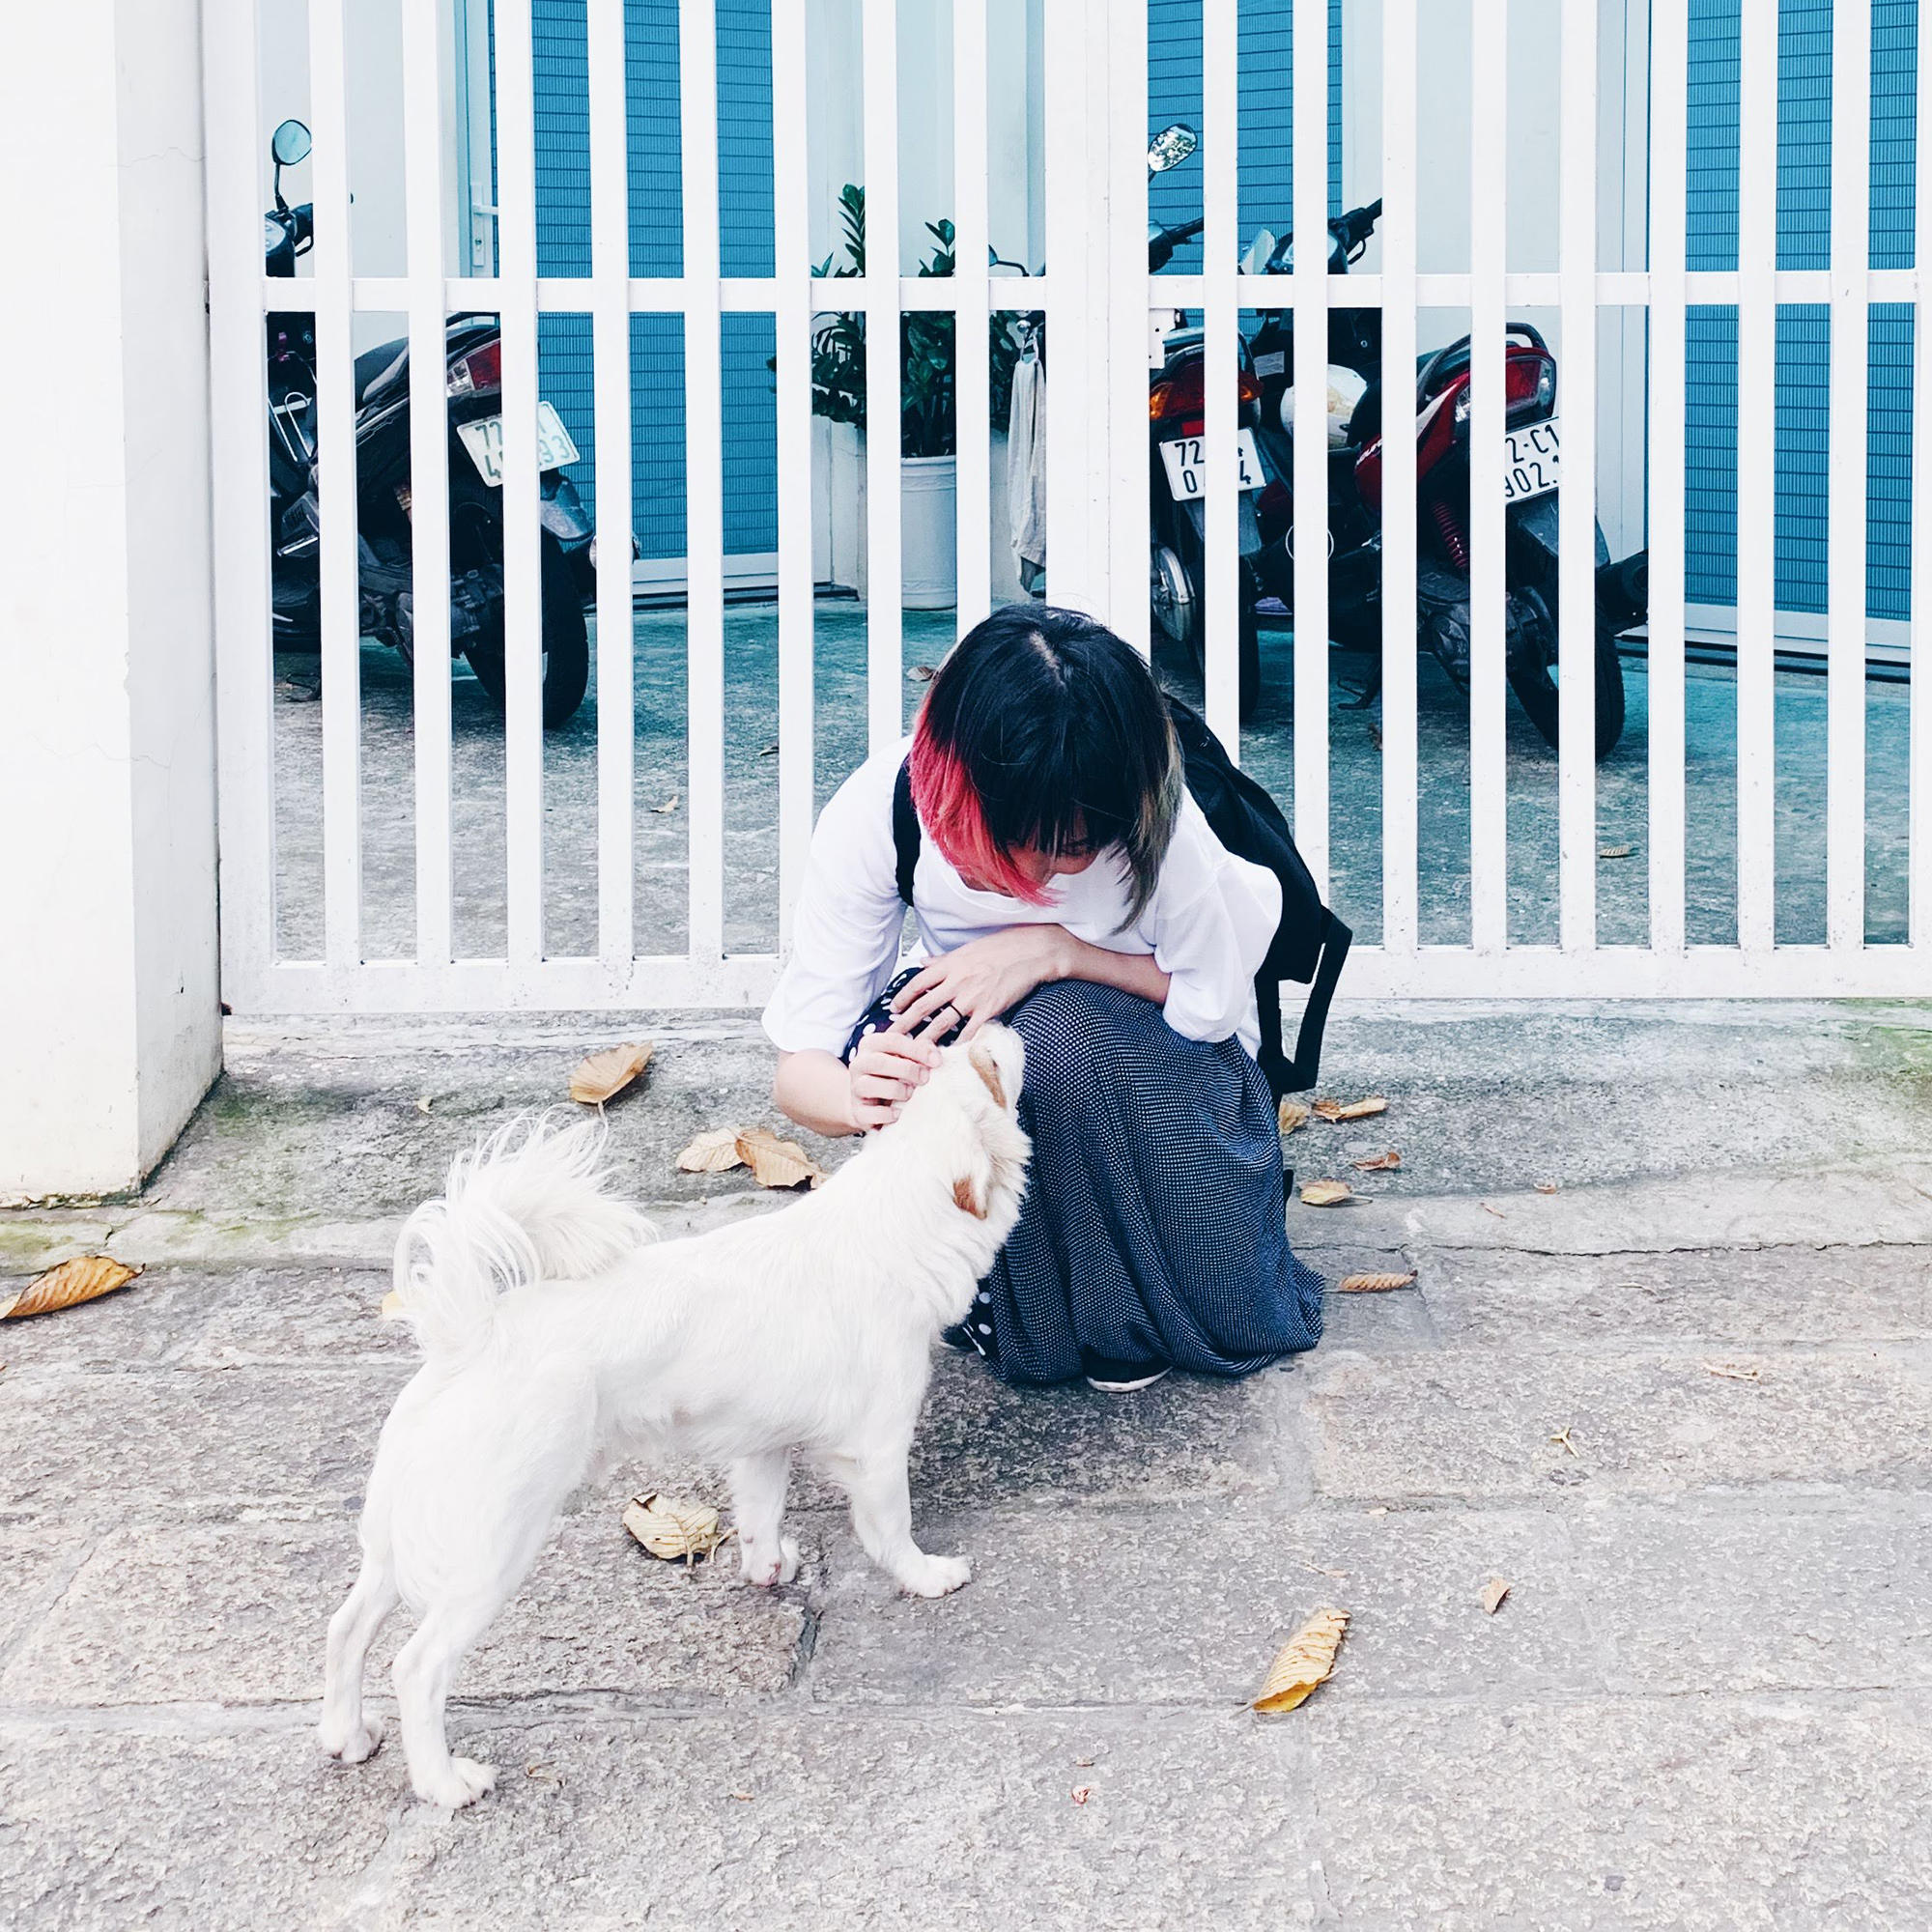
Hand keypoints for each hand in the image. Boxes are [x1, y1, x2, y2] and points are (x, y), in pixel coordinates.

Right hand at [845, 1026, 942, 1131]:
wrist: (869, 1103)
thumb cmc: (894, 1075)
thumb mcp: (906, 1059)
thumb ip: (920, 1052)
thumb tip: (934, 1056)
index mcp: (871, 1045)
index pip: (892, 1040)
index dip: (916, 1050)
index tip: (936, 1061)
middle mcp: (859, 1064)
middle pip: (879, 1062)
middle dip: (907, 1070)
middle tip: (925, 1078)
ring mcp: (855, 1088)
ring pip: (869, 1085)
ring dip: (896, 1090)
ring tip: (910, 1094)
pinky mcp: (858, 1111)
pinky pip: (870, 1112)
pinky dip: (887, 1114)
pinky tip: (900, 1113)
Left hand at [891, 927, 1071, 1040]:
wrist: (1031, 951)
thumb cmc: (1001, 946)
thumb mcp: (967, 948)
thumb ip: (943, 959)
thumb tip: (922, 961)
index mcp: (950, 965)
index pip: (917, 983)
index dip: (902, 998)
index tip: (894, 1009)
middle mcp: (957, 982)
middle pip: (923, 1007)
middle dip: (905, 1024)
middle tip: (892, 1037)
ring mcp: (972, 997)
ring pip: (942, 1023)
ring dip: (925, 1039)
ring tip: (913, 1051)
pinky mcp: (989, 1009)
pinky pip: (969, 1031)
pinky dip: (958, 1044)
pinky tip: (949, 1053)